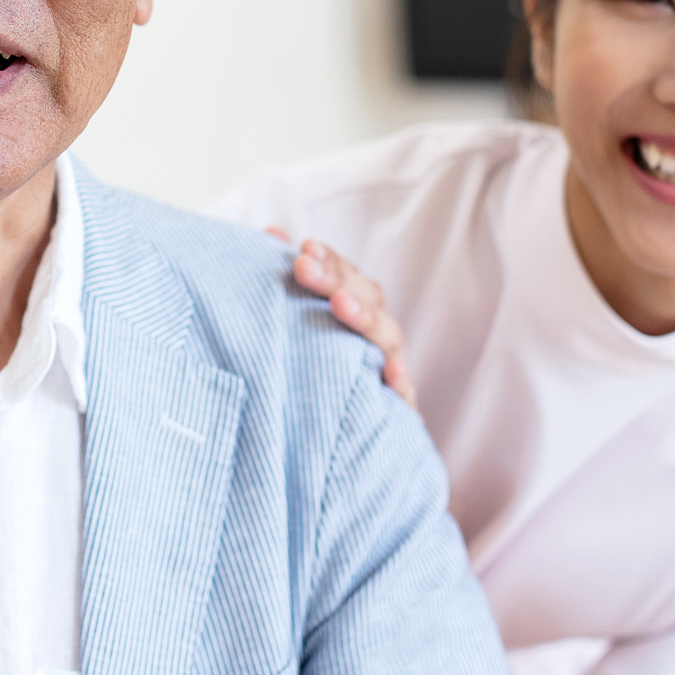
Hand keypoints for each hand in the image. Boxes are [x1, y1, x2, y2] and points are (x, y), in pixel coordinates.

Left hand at [268, 229, 414, 404]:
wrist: (334, 442)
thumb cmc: (316, 371)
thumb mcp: (297, 325)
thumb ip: (288, 280)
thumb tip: (271, 232)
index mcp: (356, 311)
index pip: (349, 278)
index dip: (330, 261)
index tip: (303, 248)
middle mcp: (376, 335)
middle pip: (366, 298)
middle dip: (335, 280)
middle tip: (303, 266)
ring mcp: (389, 368)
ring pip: (387, 337)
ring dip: (365, 318)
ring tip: (340, 305)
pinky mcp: (397, 407)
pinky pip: (403, 394)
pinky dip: (399, 380)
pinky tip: (389, 372)